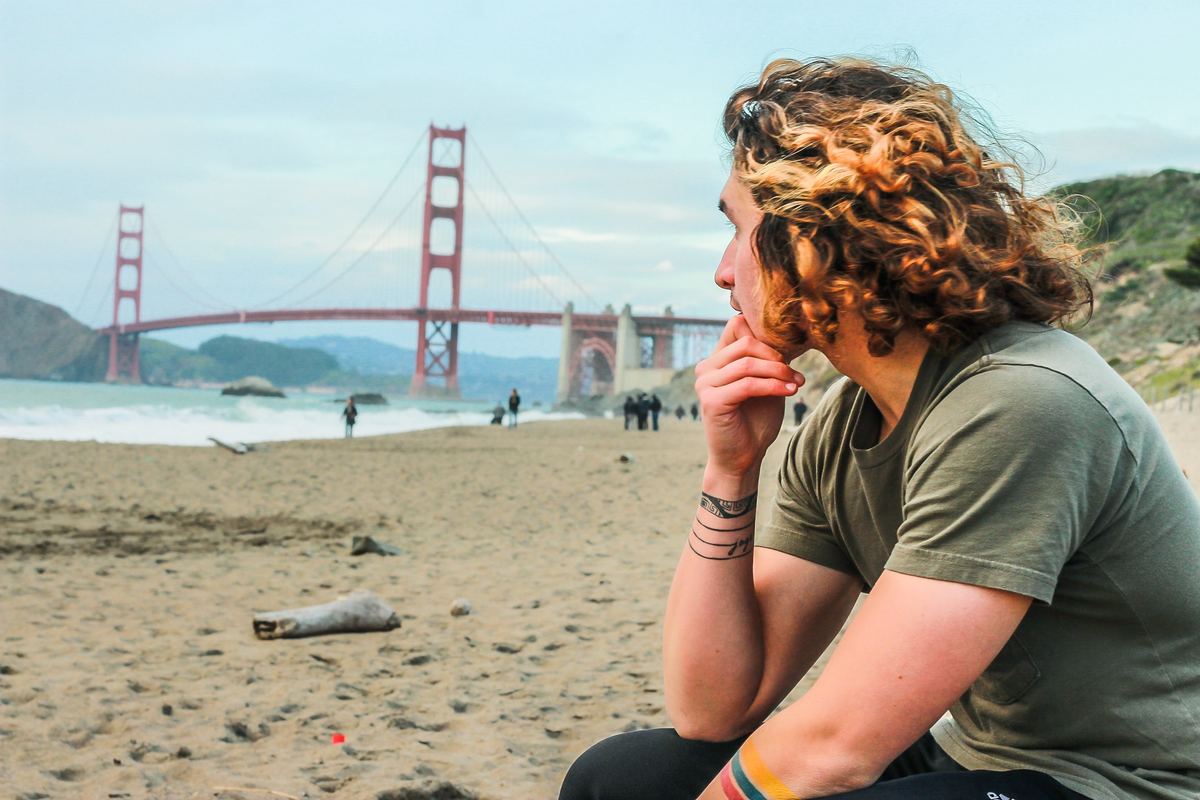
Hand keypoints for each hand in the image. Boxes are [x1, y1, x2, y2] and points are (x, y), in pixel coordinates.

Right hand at [695, 315, 802, 478]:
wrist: (743, 458)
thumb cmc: (755, 421)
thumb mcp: (766, 383)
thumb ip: (768, 361)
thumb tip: (787, 335)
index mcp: (717, 360)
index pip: (736, 325)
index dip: (763, 333)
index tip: (786, 354)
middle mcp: (706, 368)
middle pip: (745, 342)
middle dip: (775, 356)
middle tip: (794, 373)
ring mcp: (705, 384)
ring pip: (747, 363)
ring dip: (778, 372)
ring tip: (796, 383)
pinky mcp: (711, 400)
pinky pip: (747, 385)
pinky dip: (772, 386)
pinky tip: (791, 391)